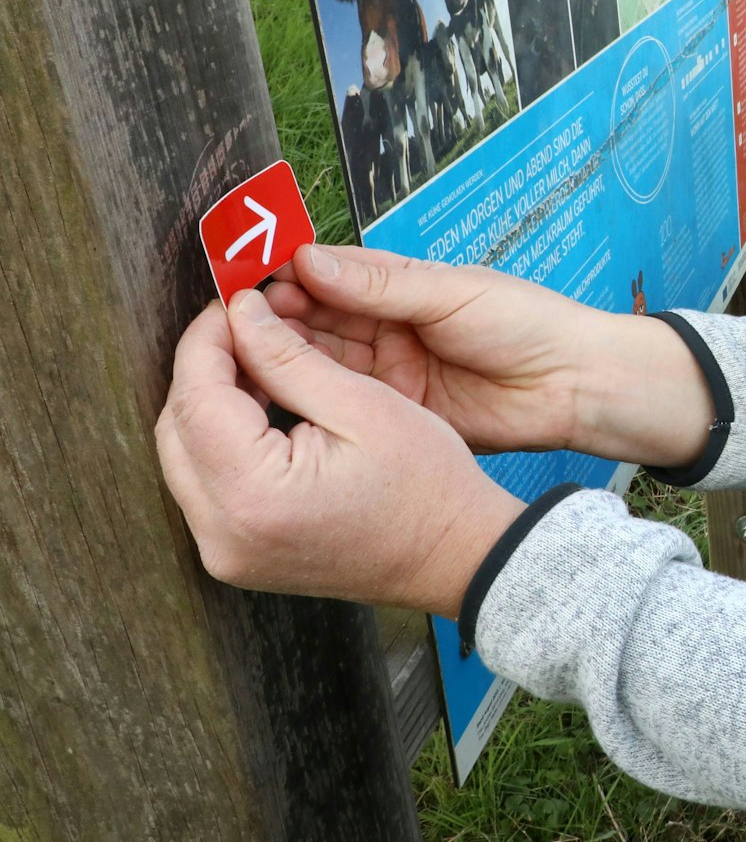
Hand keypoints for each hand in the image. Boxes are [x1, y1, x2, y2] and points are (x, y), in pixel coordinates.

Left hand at [157, 291, 525, 614]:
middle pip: (177, 428)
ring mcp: (225, 552)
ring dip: (211, 404)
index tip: (234, 303)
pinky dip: (222, 441)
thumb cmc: (426, 485)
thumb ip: (288, 357)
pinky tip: (261, 412)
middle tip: (248, 328)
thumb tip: (239, 312)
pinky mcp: (234, 556)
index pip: (197, 398)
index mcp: (255, 495)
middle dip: (205, 370)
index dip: (208, 340)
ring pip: (183, 454)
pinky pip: (204, 484)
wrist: (454, 556)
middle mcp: (223, 533)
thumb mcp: (364, 405)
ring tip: (261, 368)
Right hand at [269, 245, 714, 465]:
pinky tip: (267, 398)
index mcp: (401, 290)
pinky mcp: (395, 416)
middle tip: (228, 320)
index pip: (328, 277)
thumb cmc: (527, 324)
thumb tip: (307, 261)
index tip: (242, 276)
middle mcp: (386, 331)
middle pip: (313, 322)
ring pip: (319, 365)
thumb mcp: (452, 294)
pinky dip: (305, 400)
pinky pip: (341, 406)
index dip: (285, 277)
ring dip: (280, 360)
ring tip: (235, 355)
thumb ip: (382, 285)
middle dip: (272, 320)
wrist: (576, 387)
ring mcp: (387, 375)